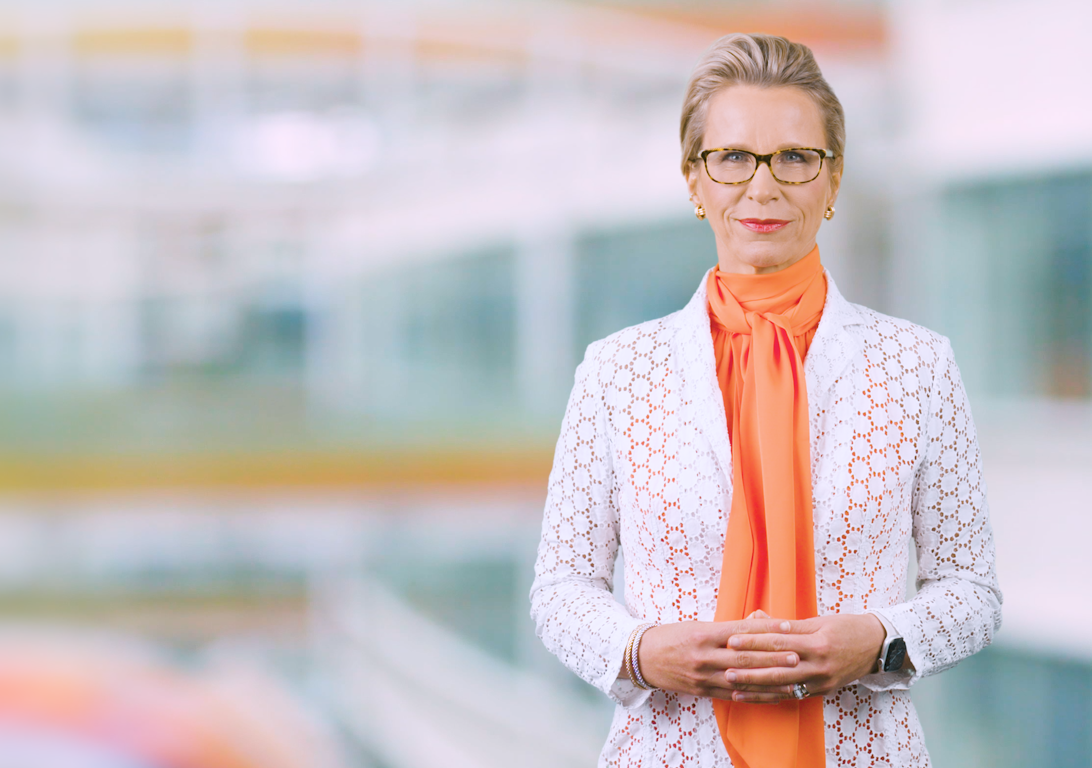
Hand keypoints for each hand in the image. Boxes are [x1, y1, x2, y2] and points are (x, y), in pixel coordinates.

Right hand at [635, 617, 798, 699]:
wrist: (643, 658)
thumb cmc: (673, 636)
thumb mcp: (698, 624)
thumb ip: (728, 627)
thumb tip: (759, 620)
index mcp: (703, 633)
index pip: (740, 631)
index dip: (765, 629)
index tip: (787, 626)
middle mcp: (704, 655)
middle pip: (745, 657)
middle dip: (773, 657)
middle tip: (797, 655)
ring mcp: (703, 676)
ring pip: (743, 679)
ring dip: (770, 680)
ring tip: (792, 679)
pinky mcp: (702, 691)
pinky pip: (733, 695)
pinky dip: (755, 696)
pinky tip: (773, 696)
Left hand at [721, 613, 885, 702]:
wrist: (878, 646)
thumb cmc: (846, 628)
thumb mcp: (819, 620)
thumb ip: (788, 624)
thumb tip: (757, 619)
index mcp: (816, 642)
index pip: (778, 641)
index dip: (753, 642)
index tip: (731, 641)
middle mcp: (819, 664)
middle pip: (777, 667)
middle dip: (749, 669)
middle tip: (725, 668)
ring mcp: (822, 681)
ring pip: (783, 686)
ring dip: (756, 687)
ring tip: (734, 686)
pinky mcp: (823, 691)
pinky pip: (794, 695)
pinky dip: (773, 696)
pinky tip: (756, 696)